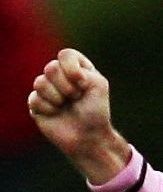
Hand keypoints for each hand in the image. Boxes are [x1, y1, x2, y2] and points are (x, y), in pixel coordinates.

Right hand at [28, 48, 130, 184]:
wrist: (89, 136)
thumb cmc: (96, 111)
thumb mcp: (99, 85)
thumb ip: (84, 70)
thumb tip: (60, 71)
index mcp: (76, 68)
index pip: (66, 55)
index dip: (71, 68)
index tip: (82, 83)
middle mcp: (60, 76)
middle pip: (51, 68)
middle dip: (67, 86)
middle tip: (76, 98)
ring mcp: (46, 89)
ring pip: (40, 82)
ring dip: (58, 98)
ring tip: (66, 106)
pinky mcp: (36, 103)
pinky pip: (34, 98)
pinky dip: (49, 108)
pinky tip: (56, 113)